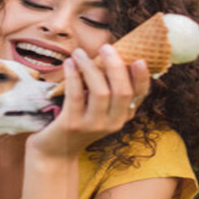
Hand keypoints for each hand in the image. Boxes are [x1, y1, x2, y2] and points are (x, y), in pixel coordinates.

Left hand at [28, 45, 149, 160]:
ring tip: (79, 52)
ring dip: (90, 67)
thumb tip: (111, 54)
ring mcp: (93, 125)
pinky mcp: (72, 125)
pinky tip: (69, 63)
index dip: (142, 77)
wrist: (56, 151)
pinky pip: (76, 95)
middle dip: (115, 66)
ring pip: (100, 92)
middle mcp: (113, 123)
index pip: (139, 95)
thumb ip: (108, 88)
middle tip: (106, 47)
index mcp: (123, 116)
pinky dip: (73, 76)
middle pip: (122, 91)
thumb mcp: (99, 108)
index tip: (140, 59)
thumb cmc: (79, 121)